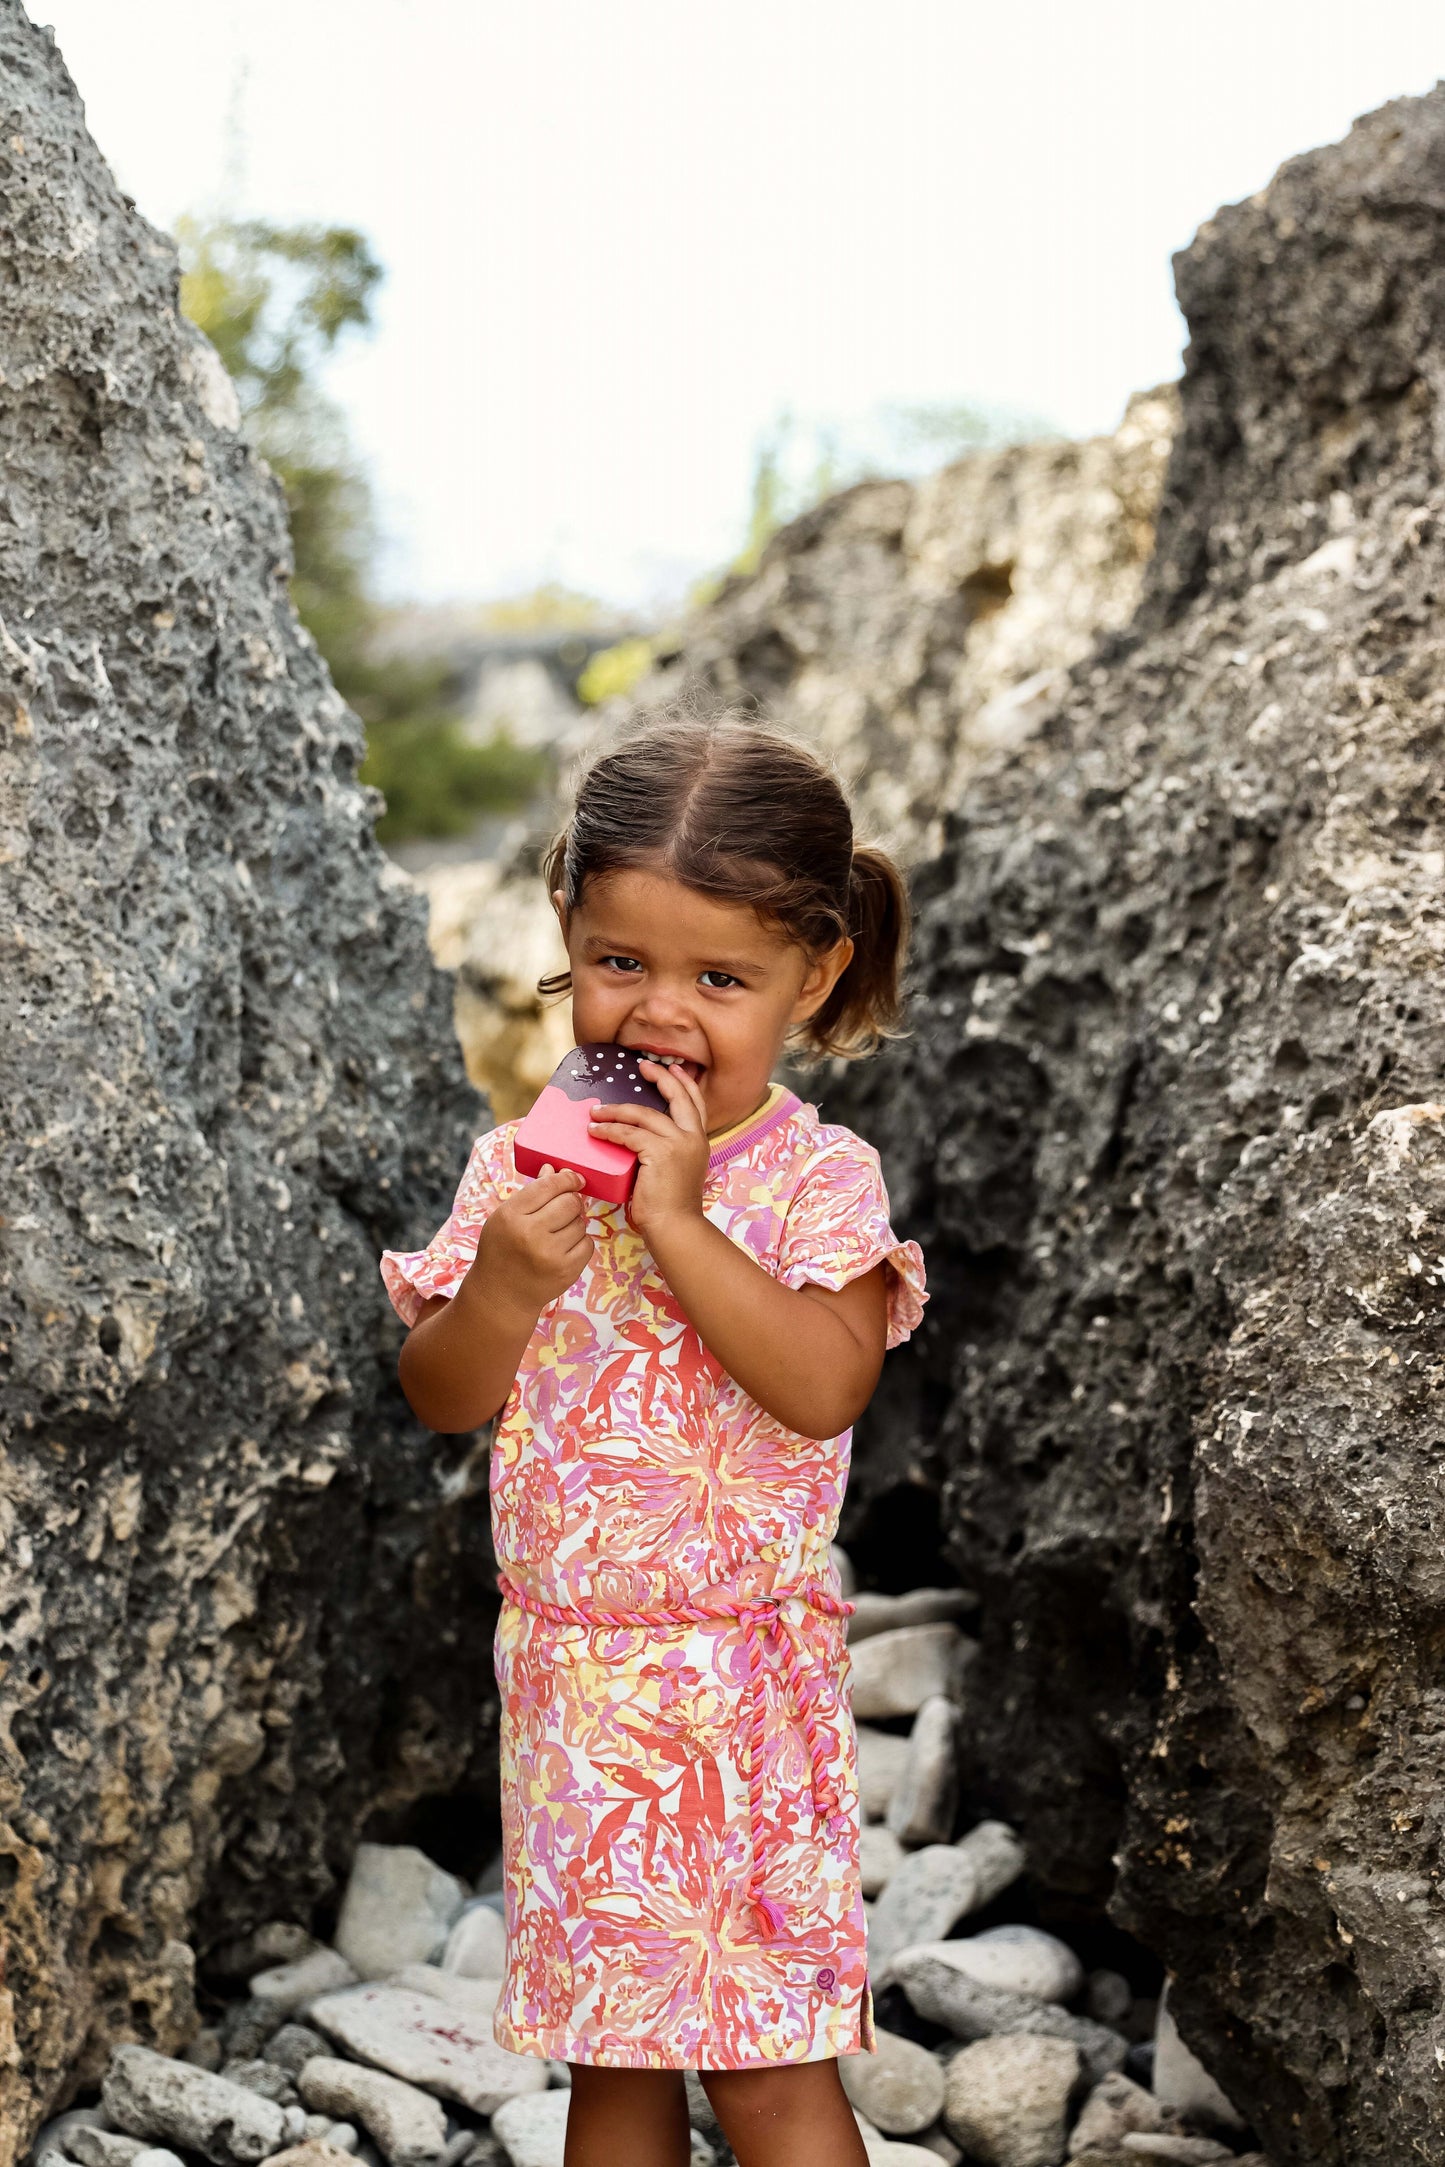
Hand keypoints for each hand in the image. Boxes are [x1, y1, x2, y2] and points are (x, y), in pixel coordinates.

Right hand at [472, 1164, 593, 1314]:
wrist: (501, 1295)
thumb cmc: (502, 1249)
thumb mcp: (506, 1217)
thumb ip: (531, 1193)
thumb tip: (553, 1168)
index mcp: (511, 1216)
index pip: (548, 1185)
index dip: (566, 1178)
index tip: (574, 1178)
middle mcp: (530, 1235)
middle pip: (570, 1202)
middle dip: (571, 1201)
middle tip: (564, 1208)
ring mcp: (550, 1255)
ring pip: (580, 1223)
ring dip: (574, 1223)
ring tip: (557, 1233)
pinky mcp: (566, 1271)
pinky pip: (588, 1244)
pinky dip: (580, 1243)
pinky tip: (563, 1248)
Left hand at [589, 1059, 709, 1236]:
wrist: (675, 1227)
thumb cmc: (671, 1207)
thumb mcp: (676, 1171)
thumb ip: (667, 1152)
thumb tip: (641, 1140)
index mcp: (700, 1142)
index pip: (696, 1103)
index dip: (685, 1083)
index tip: (673, 1069)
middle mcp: (693, 1138)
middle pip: (677, 1097)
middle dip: (660, 1078)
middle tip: (642, 1066)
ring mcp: (679, 1143)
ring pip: (643, 1114)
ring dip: (616, 1110)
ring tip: (596, 1111)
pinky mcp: (660, 1152)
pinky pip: (629, 1133)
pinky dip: (609, 1130)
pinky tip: (595, 1131)